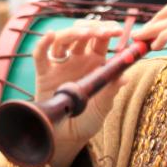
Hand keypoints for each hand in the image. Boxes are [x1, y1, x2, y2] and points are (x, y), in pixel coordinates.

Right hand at [32, 21, 126, 166]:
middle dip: (94, 28)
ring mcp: (60, 64)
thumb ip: (111, 90)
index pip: (102, 38)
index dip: (109, 31)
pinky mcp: (43, 73)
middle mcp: (78, 59)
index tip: (119, 31)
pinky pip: (40, 55)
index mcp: (95, 62)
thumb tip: (125, 77)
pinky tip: (50, 35)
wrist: (67, 137)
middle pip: (82, 33)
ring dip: (74, 31)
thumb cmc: (88, 120)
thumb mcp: (103, 106)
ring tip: (85, 33)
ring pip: (63, 39)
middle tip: (104, 32)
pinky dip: (43, 43)